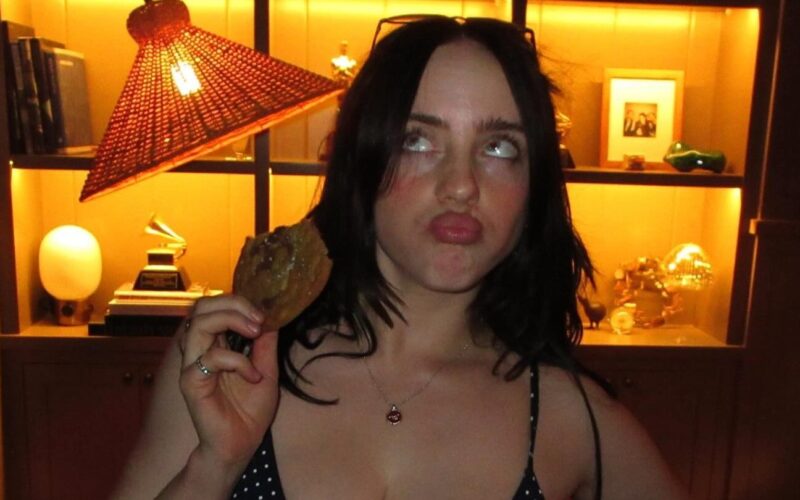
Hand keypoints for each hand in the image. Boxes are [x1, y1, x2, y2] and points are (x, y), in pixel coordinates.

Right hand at [177, 294, 278, 475]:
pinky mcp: (191, 382)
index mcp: (215, 345)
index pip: (215, 307)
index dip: (239, 302)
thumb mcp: (267, 371)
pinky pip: (210, 358)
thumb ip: (265, 345)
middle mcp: (200, 351)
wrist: (240, 445)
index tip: (265, 314)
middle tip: (258, 318)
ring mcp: (192, 365)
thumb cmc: (249, 412)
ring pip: (198, 324)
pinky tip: (253, 376)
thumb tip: (272, 319)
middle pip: (201, 307)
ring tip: (255, 331)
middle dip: (233, 303)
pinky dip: (237, 361)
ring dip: (231, 320)